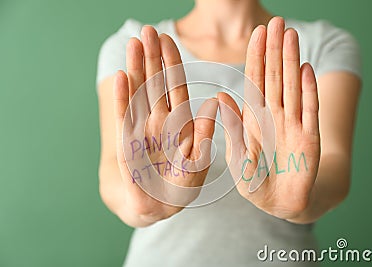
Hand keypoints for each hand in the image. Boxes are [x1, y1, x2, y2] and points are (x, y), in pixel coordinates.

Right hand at [113, 26, 217, 222]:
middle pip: (154, 83)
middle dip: (151, 58)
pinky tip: (121, 77)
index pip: (174, 85)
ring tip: (133, 44)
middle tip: (146, 31)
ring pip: (139, 94)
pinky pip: (125, 119)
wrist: (160, 206)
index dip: (170, 63)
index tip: (167, 39)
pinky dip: (123, 99)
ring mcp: (141, 130)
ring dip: (136, 70)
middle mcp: (158, 121)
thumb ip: (205, 132)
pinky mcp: (127, 145)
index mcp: (178, 122)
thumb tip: (215, 101)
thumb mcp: (199, 159)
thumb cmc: (182, 184)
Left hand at [218, 17, 320, 220]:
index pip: (255, 81)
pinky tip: (306, 70)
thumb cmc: (254, 179)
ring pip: (291, 87)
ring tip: (291, 37)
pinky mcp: (309, 139)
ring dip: (291, 62)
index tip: (257, 33)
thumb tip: (220, 96)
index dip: (256, 58)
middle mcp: (274, 116)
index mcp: (254, 118)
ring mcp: (293, 125)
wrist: (277, 202)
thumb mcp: (238, 153)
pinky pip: (308, 112)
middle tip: (278, 22)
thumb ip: (232, 126)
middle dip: (275, 51)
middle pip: (274, 78)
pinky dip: (308, 91)